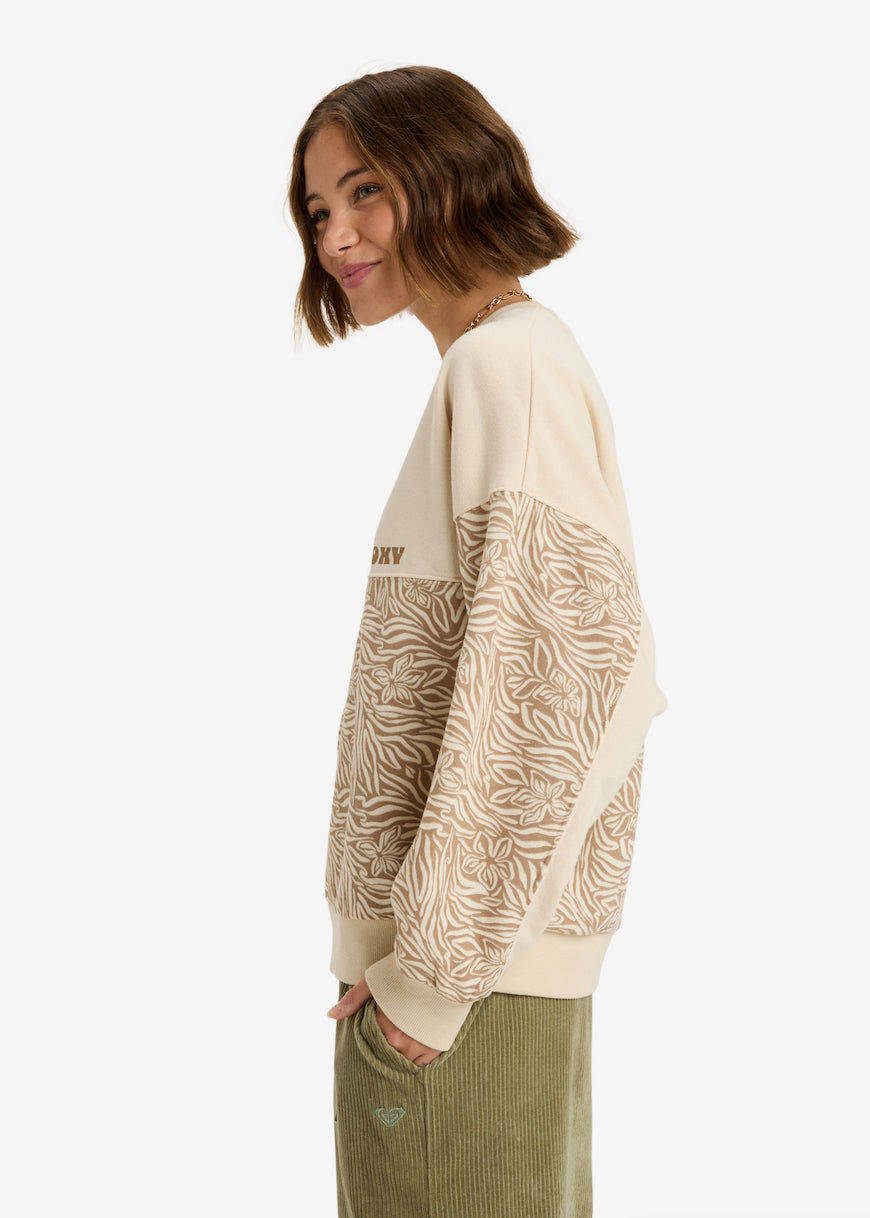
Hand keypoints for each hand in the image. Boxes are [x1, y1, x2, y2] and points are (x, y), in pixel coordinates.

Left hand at [327, 977, 442, 1065]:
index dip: (373, 1039)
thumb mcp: (375, 981)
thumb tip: (330, 1014)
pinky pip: (422, 1062)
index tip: (377, 1032)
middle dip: (388, 1047)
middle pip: (388, 1055)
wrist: (443, 967)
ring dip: (403, 1052)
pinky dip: (418, 1055)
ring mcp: (421, 1046)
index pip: (372, 1046)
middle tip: (392, 1032)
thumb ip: (353, 1000)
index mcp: (385, 1028)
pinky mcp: (437, 1047)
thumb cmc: (406, 971)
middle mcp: (402, 1042)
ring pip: (405, 1060)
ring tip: (405, 1035)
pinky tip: (417, 1040)